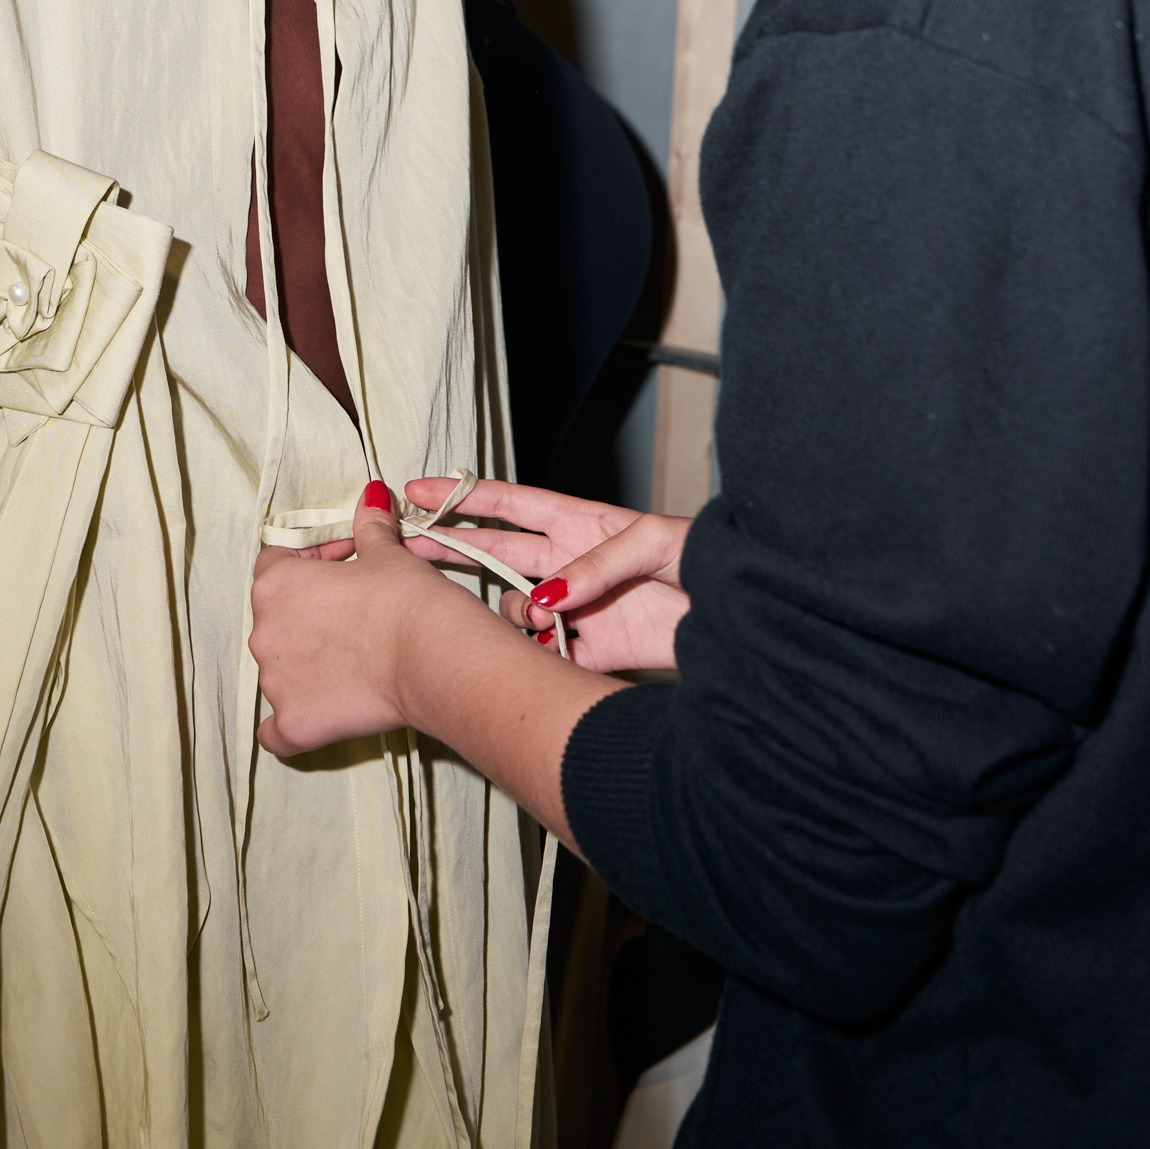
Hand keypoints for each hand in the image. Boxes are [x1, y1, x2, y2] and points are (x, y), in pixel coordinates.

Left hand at [251, 482, 472, 756]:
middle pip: (276, 615)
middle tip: (357, 609)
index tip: (348, 561)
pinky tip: (317, 711)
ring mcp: (275, 684)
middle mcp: (263, 634)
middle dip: (311, 610)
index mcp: (275, 584)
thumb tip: (371, 495)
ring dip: (306, 661)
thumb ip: (368, 526)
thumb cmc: (406, 600)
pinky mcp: (294, 724)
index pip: (277, 561)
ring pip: (279, 668)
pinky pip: (276, 729)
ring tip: (353, 657)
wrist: (434, 657)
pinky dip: (293, 719)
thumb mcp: (386, 553)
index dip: (314, 558)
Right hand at [406, 477, 691, 676]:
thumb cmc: (705, 561)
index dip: (464, 497)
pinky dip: (534, 657)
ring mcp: (573, 609)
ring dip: (512, 614)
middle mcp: (567, 564)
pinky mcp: (587, 652)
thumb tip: (542, 598)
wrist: (743, 623)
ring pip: (512, 610)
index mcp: (578, 523)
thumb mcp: (652, 543)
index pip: (508, 505)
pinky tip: (544, 652)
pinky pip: (541, 656)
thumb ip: (594, 564)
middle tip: (406, 548)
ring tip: (539, 621)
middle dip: (449, 548)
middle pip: (493, 553)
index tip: (418, 492)